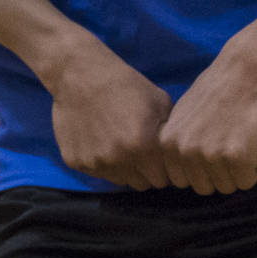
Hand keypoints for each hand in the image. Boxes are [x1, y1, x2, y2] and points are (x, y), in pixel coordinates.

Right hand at [46, 39, 173, 190]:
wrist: (81, 74)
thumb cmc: (127, 86)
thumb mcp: (160, 105)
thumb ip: (172, 136)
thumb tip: (182, 160)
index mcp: (144, 147)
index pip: (162, 180)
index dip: (163, 170)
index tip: (160, 159)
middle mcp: (118, 159)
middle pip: (141, 184)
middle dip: (145, 172)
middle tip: (140, 151)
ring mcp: (94, 162)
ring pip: (119, 180)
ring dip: (124, 168)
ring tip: (121, 143)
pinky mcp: (74, 160)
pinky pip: (97, 172)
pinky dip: (101, 162)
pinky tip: (100, 139)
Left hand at [159, 37, 256, 194]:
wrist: (244, 71)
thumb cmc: (218, 89)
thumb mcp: (183, 115)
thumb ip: (179, 140)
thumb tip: (183, 168)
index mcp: (167, 142)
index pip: (181, 180)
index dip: (200, 172)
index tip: (213, 157)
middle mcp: (184, 151)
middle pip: (204, 187)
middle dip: (220, 175)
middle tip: (231, 152)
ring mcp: (210, 154)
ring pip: (227, 187)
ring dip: (238, 173)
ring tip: (242, 148)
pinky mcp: (237, 156)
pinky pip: (246, 181)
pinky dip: (254, 170)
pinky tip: (253, 148)